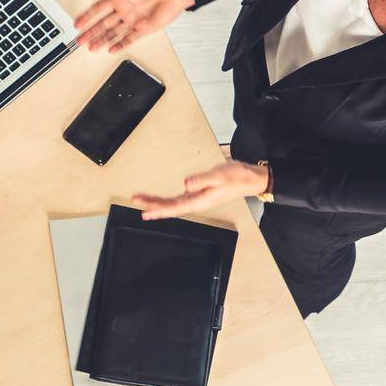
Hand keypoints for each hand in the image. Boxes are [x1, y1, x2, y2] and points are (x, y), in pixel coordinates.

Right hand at [73, 0, 194, 52]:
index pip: (99, 8)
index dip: (87, 16)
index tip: (76, 23)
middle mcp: (125, 9)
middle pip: (103, 24)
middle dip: (90, 33)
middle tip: (79, 41)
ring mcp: (134, 20)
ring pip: (113, 33)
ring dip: (101, 40)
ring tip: (91, 48)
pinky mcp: (144, 28)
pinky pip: (129, 38)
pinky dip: (119, 45)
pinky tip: (110, 50)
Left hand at [131, 160, 269, 219]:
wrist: (250, 179)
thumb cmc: (237, 177)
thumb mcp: (219, 175)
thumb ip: (202, 180)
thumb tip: (185, 184)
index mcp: (200, 200)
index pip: (174, 207)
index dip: (158, 209)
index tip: (144, 210)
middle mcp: (196, 202)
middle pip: (170, 206)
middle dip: (152, 204)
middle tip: (135, 200)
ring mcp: (197, 199)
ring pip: (172, 203)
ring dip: (157, 202)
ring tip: (142, 200)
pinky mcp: (198, 194)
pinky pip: (177, 199)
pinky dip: (166, 199)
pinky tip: (159, 199)